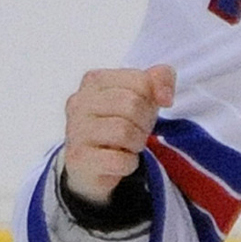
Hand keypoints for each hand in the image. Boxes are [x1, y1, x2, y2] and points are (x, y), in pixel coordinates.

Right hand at [63, 65, 174, 205]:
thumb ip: (162, 78)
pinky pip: (119, 160)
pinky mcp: (78, 159)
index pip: (141, 81)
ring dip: (137, 143)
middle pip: (132, 105)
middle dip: (145, 122)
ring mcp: (75, 130)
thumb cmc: (123, 120)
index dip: (153, 99)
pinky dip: (129, 163)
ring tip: (127, 145)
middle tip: (136, 130)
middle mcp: (79, 102)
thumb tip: (165, 97)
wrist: (95, 161)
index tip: (144, 109)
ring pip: (124, 132)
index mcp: (95, 80)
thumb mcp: (146, 94)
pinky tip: (119, 160)